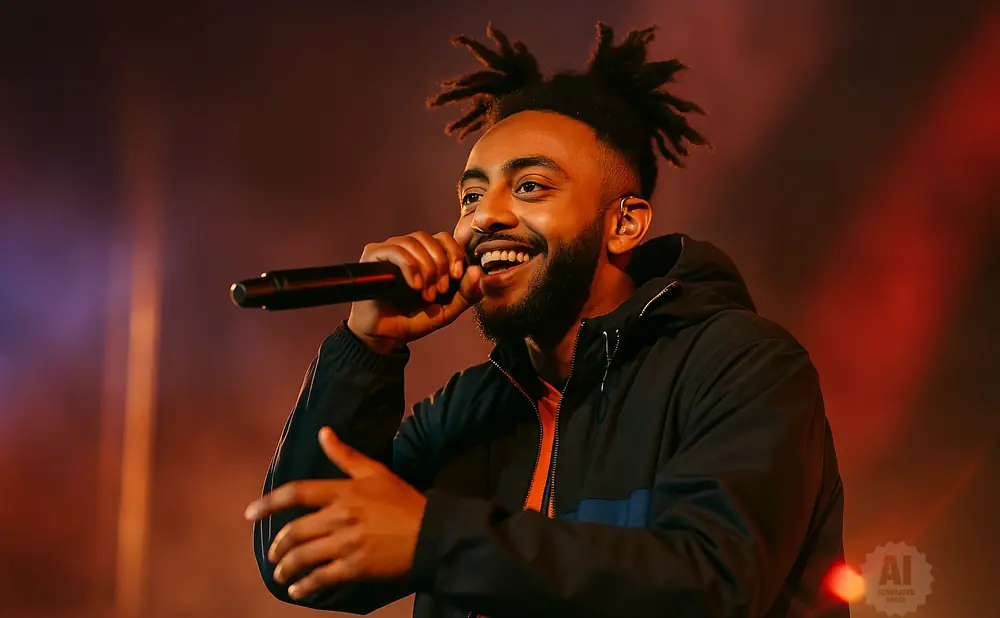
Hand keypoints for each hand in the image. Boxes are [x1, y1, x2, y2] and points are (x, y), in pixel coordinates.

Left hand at [244, 428, 427, 599]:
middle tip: (274, 554)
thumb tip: (323, 432)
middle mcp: (340, 516)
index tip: (251, 514)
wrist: (431, 533)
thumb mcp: (376, 472)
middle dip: (278, 546)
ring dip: (286, 567)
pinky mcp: (355, 566)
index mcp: (343, 492)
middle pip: (295, 531)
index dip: (268, 504)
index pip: (296, 494)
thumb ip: (345, 455)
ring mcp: (347, 543)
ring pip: (303, 556)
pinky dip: (304, 586)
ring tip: (280, 574)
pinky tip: (297, 590)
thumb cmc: (403, 501)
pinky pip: (320, 578)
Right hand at [347, 231, 482, 353]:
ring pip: (414, 242)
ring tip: (425, 293)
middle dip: (441, 264)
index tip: (456, 276)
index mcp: (427, 256)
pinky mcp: (373, 255)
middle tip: (439, 290)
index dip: (454, 253)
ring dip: (426, 268)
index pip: (445, 238)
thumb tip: (478, 270)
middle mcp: (408, 248)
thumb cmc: (415, 319)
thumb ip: (467, 292)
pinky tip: (415, 286)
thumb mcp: (448, 309)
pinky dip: (410, 267)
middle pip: (431, 238)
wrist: (387, 336)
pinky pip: (396, 250)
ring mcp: (390, 250)